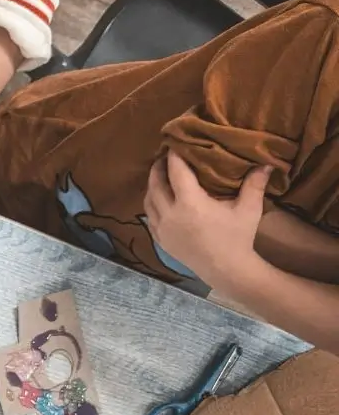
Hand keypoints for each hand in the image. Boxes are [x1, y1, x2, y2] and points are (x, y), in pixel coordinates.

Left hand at [145, 152, 270, 286]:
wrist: (226, 270)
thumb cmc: (238, 237)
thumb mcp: (248, 209)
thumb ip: (254, 184)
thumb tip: (264, 161)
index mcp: (190, 203)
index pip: (176, 171)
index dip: (174, 156)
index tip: (174, 144)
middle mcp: (171, 214)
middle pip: (156, 183)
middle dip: (158, 168)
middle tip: (164, 156)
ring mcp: (162, 228)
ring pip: (148, 200)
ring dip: (152, 185)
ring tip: (160, 175)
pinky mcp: (160, 240)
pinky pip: (149, 216)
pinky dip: (151, 204)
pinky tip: (158, 199)